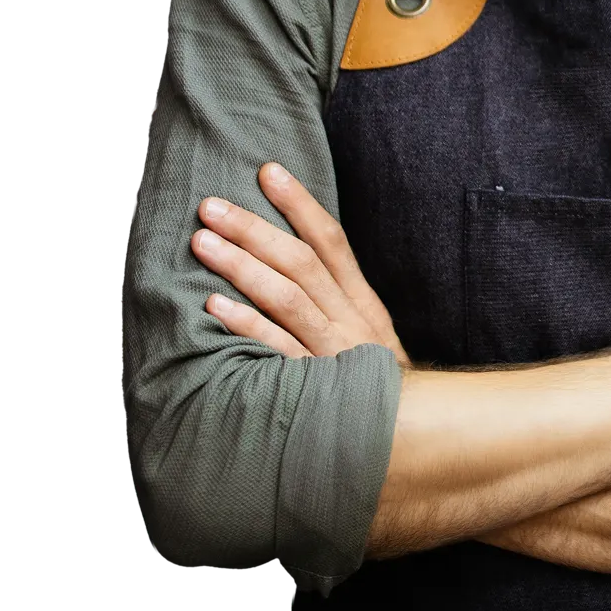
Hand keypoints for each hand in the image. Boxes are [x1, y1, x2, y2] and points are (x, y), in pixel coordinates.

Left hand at [190, 163, 411, 366]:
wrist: (407, 438)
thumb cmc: (373, 381)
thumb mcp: (367, 332)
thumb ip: (337, 295)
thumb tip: (294, 250)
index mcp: (361, 302)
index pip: (331, 241)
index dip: (300, 204)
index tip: (268, 171)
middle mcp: (349, 320)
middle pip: (300, 263)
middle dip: (254, 229)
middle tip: (211, 205)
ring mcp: (332, 353)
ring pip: (287, 299)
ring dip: (243, 267)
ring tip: (203, 242)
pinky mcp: (314, 388)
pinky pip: (277, 351)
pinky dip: (247, 326)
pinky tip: (216, 306)